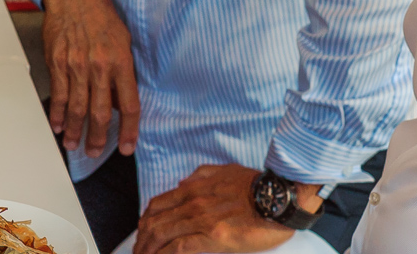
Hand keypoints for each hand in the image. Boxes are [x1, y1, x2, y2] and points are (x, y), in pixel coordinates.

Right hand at [41, 0, 139, 158]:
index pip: (129, 106)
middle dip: (98, 138)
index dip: (129, 131)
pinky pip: (57, 94)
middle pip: (100, 113)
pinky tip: (57, 124)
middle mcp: (98, 66)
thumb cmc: (101, 15)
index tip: (128, 148)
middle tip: (95, 152)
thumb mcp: (124, 41)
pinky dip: (56, 113)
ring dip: (75, 131)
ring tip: (74, 144)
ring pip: (76, 108)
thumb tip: (119, 102)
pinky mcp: (57, 62)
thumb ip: (123, 72)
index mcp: (120, 62)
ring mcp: (75, 65)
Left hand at [136, 164, 307, 253]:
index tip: (141, 234)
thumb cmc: (256, 184)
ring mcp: (201, 220)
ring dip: (148, 249)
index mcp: (193, 188)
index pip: (157, 205)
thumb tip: (181, 184)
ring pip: (162, 235)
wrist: (279, 196)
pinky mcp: (213, 237)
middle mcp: (192, 203)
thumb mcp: (223, 170)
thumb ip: (199, 176)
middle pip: (154, 223)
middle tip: (137, 252)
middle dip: (141, 240)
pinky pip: (180, 248)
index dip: (144, 221)